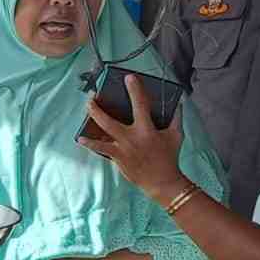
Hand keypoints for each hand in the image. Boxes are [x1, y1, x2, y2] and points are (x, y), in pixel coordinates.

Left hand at [79, 74, 189, 202]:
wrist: (162, 181)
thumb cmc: (169, 156)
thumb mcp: (177, 135)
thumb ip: (176, 118)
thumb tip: (179, 103)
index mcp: (147, 130)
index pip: (140, 105)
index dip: (135, 90)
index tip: (129, 78)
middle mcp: (131, 138)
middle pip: (109, 121)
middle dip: (97, 108)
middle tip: (91, 96)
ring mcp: (121, 149)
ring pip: (101, 135)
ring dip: (91, 123)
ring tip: (85, 111)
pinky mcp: (117, 158)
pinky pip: (101, 149)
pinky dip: (91, 144)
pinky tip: (81, 138)